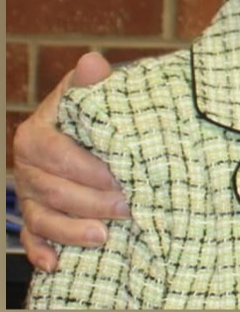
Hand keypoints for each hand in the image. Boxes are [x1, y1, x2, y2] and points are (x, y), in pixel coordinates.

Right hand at [13, 52, 129, 271]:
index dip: (89, 170)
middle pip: (53, 190)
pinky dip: (41, 251)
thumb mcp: (97, 92)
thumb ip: (94, 82)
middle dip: (91, 202)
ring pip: (43, 217)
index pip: (58, 156)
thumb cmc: (98, 109)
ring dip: (71, 231)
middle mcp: (27, 166)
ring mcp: (29, 193)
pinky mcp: (35, 213)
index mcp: (37, 134)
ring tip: (104, 237)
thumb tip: (92, 61)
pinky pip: (32, 237)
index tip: (121, 178)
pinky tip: (56, 264)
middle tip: (127, 208)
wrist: (96, 126)